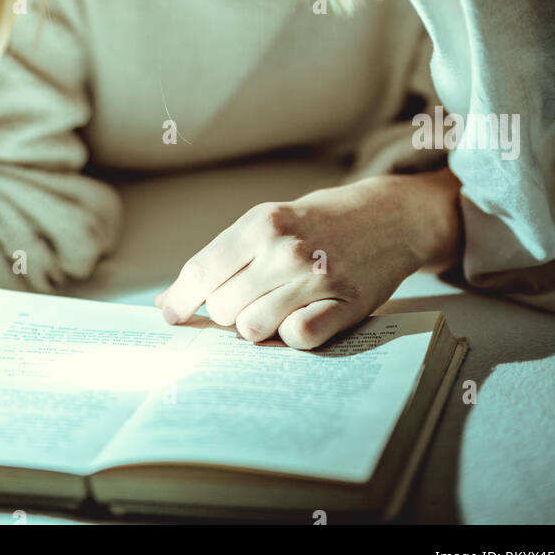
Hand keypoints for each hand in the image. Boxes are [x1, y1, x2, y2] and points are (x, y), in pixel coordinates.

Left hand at [154, 173, 454, 349]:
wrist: (387, 216)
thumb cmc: (316, 223)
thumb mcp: (267, 222)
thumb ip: (221, 259)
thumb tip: (166, 302)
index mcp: (260, 223)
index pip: (201, 272)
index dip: (179, 300)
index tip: (170, 316)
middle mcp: (284, 249)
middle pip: (223, 307)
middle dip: (226, 311)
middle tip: (250, 297)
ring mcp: (316, 278)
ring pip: (253, 328)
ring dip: (256, 326)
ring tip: (275, 306)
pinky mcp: (345, 304)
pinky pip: (297, 339)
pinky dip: (291, 335)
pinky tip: (300, 317)